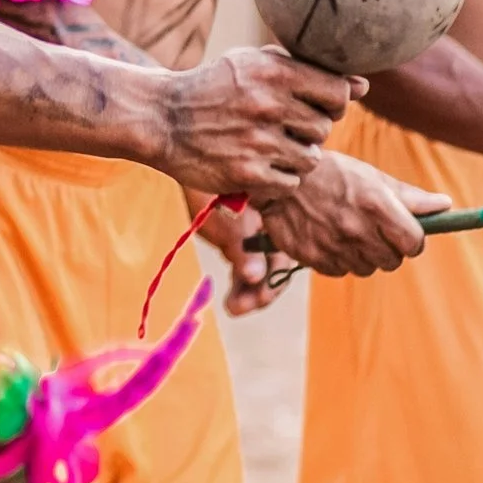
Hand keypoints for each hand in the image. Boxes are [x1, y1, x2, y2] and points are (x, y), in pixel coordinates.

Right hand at [150, 47, 360, 197]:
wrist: (162, 118)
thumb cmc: (214, 87)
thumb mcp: (253, 64)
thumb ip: (305, 70)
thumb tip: (362, 87)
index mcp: (274, 72)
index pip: (339, 92)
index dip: (333, 101)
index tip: (315, 103)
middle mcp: (269, 105)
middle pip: (325, 128)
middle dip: (309, 130)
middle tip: (283, 127)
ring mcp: (258, 142)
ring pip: (311, 159)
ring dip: (296, 156)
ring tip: (270, 146)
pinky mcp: (248, 174)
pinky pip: (290, 183)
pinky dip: (279, 178)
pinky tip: (258, 164)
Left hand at [194, 198, 286, 316]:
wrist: (197, 173)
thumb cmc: (215, 194)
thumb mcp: (230, 224)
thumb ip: (244, 250)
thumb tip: (256, 277)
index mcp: (280, 226)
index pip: (285, 262)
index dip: (274, 284)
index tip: (259, 300)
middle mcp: (274, 234)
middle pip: (275, 270)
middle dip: (260, 293)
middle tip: (237, 308)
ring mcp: (258, 240)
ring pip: (260, 273)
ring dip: (249, 292)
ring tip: (232, 308)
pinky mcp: (241, 243)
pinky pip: (247, 269)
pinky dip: (241, 284)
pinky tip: (231, 301)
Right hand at [254, 153, 446, 277]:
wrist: (278, 178)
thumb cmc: (330, 172)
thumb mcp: (370, 176)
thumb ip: (409, 196)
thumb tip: (445, 205)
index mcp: (376, 204)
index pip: (414, 243)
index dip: (413, 240)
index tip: (405, 233)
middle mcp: (357, 228)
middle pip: (393, 260)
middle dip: (388, 248)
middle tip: (372, 229)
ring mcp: (334, 245)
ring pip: (367, 268)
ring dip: (363, 255)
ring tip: (347, 230)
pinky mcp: (313, 257)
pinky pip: (340, 270)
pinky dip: (339, 259)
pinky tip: (328, 237)